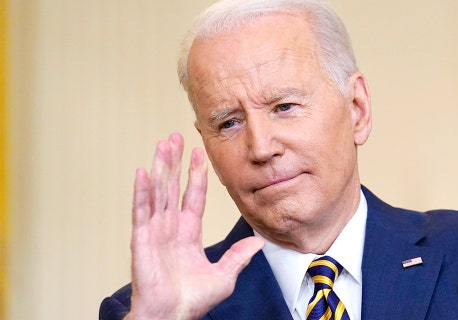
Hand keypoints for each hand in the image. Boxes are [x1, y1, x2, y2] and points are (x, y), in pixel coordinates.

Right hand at [125, 133, 263, 319]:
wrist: (173, 316)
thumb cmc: (192, 300)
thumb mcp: (224, 275)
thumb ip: (239, 256)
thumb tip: (258, 241)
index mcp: (188, 233)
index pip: (193, 196)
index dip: (196, 175)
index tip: (199, 154)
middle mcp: (171, 227)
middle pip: (173, 187)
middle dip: (175, 162)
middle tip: (176, 138)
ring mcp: (155, 231)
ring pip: (158, 192)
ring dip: (160, 168)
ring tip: (162, 144)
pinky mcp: (142, 239)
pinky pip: (142, 211)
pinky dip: (142, 192)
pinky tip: (143, 172)